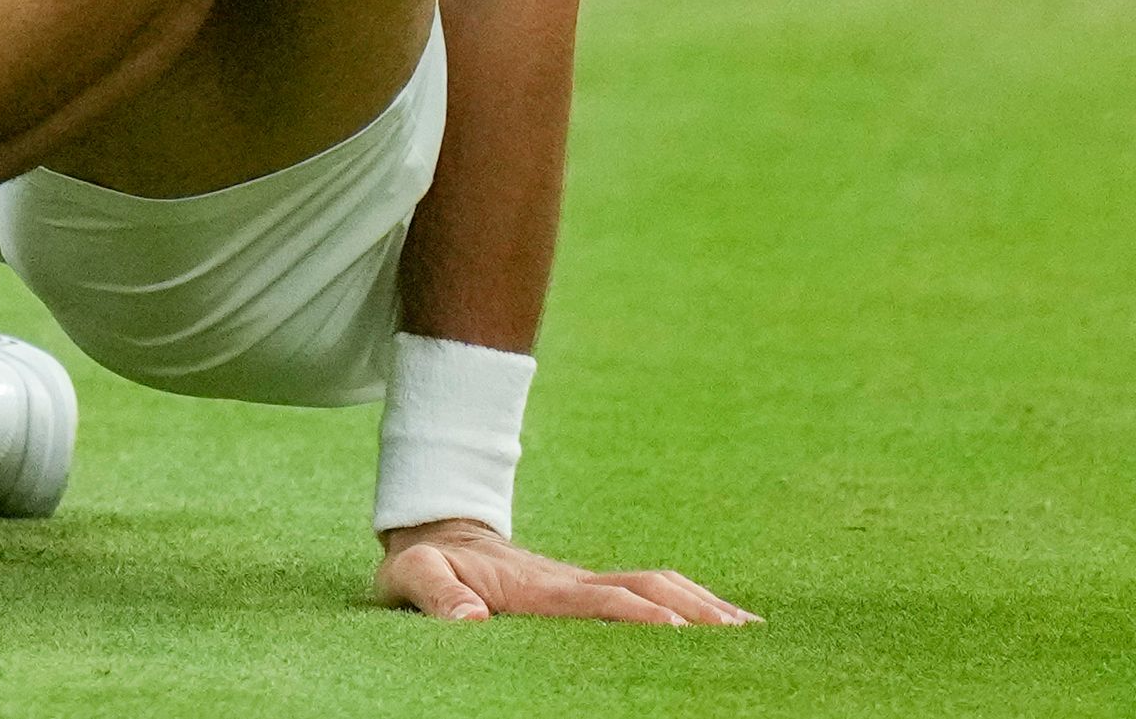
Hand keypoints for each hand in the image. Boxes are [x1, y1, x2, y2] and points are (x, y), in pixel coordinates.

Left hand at [376, 520, 753, 625]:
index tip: (674, 628)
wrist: (435, 528)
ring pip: (655, 585)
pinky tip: (718, 621)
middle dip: (692, 607)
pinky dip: (690, 602)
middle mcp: (570, 579)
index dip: (634, 612)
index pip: (594, 598)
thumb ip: (436, 594)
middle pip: (644, 586)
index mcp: (534, 585)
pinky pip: (647, 591)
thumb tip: (469, 620)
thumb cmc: (423, 562)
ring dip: (701, 603)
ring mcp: (583, 580)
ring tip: (750, 630)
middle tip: (743, 634)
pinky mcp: (588, 587)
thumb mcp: (412, 574)